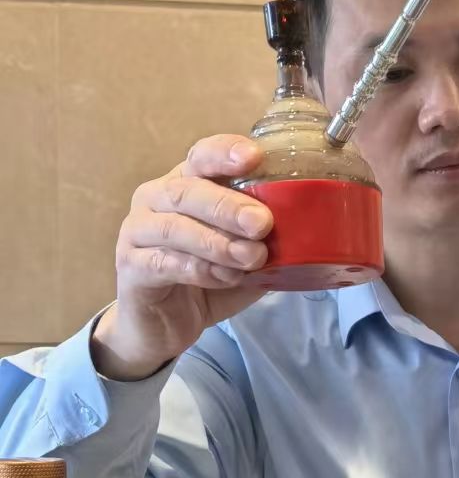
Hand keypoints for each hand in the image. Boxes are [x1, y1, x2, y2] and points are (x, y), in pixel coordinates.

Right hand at [91, 136, 272, 380]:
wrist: (164, 325)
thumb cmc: (207, 281)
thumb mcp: (244, 258)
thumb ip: (265, 241)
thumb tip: (309, 233)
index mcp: (185, 184)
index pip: (201, 156)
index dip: (225, 152)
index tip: (255, 156)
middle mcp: (155, 199)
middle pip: (187, 190)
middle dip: (228, 205)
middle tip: (262, 222)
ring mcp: (137, 231)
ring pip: (174, 227)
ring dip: (217, 242)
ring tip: (251, 258)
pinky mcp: (130, 267)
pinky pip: (164, 262)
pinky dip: (199, 270)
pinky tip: (225, 278)